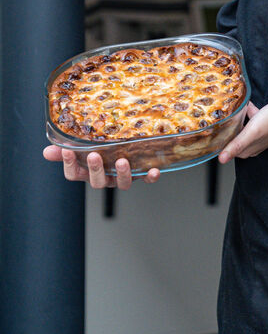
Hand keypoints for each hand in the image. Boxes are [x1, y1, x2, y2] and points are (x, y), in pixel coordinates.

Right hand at [43, 145, 159, 188]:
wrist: (128, 151)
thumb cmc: (101, 152)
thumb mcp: (82, 149)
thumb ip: (65, 150)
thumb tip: (47, 151)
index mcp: (88, 172)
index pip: (74, 174)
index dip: (69, 164)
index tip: (68, 151)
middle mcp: (105, 177)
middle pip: (97, 181)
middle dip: (95, 169)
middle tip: (94, 156)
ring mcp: (121, 178)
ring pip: (121, 183)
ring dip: (122, 173)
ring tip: (123, 161)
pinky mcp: (139, 175)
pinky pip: (144, 179)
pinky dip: (149, 177)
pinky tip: (153, 170)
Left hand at [218, 101, 267, 162]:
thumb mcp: (251, 133)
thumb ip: (236, 145)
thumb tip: (221, 160)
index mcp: (246, 149)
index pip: (227, 147)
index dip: (219, 140)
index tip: (211, 131)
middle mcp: (250, 144)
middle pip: (233, 137)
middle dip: (226, 128)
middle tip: (218, 118)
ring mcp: (256, 134)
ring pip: (241, 127)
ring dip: (236, 119)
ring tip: (229, 110)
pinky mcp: (262, 125)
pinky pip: (249, 118)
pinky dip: (246, 112)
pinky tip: (245, 104)